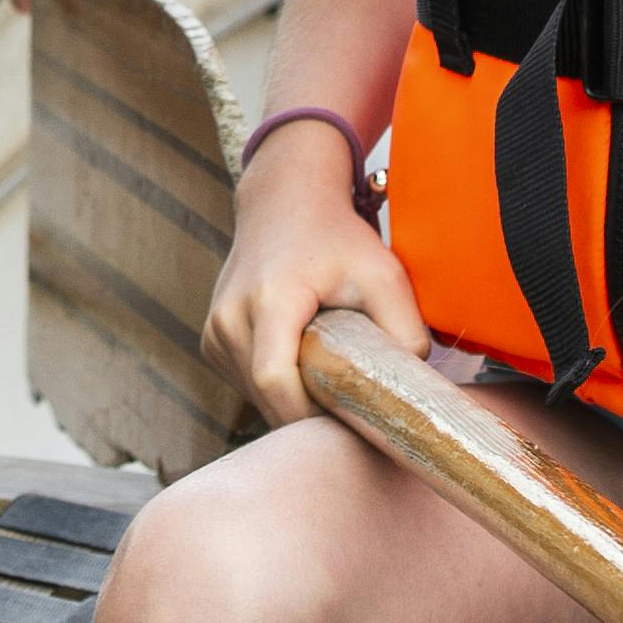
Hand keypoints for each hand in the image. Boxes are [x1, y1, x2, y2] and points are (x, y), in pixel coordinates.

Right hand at [201, 128, 423, 427]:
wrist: (284, 201)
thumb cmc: (337, 237)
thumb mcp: (383, 274)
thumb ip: (405, 332)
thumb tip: (411, 392)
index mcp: (269, 300)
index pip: (275, 381)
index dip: (309, 415)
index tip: (347, 421)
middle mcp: (230, 317)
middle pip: (266, 397)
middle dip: (307, 415)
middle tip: (349, 410)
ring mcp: (214, 330)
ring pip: (254, 396)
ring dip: (290, 402)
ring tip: (327, 379)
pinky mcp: (211, 339)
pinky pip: (244, 385)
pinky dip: (274, 388)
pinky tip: (300, 363)